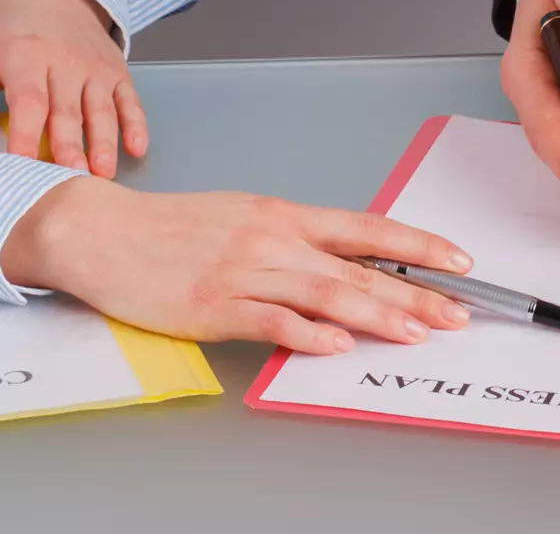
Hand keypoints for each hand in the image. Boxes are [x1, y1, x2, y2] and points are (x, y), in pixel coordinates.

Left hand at [0, 0, 146, 176]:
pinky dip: (136, 123)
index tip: (22, 164)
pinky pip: (130, 99)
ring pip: (101, 109)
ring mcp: (94, 67)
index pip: (28, 99)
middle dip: (70, 146)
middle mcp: (64, 61)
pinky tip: (137, 147)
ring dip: (104, 142)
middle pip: (67, 110)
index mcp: (25, 55)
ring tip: (102, 173)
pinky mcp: (116, 71)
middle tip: (71, 178)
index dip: (25, 133)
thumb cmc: (8, 29)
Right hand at [0, 177, 474, 353]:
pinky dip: (307, 333)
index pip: (366, 228)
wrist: (101, 231)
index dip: (417, 244)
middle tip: (457, 311)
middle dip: (415, 291)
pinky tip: (337, 344)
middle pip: (357, 267)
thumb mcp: (240, 217)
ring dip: (378, 314)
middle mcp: (271, 239)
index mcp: (280, 214)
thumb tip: (342, 263)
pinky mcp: (212, 306)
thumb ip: (291, 241)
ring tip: (418, 332)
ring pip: (325, 293)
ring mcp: (243, 273)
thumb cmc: (167, 228)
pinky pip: (270, 321)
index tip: (458, 259)